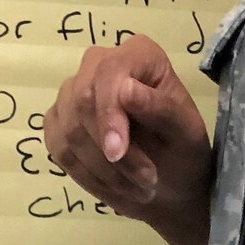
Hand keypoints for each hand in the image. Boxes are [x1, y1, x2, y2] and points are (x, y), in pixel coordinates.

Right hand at [42, 34, 214, 244]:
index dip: (108, 112)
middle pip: (82, 100)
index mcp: (138, 55)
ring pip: (70, 130)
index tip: (117, 153)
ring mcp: (73, 91)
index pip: (108, 71)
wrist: (170, 184)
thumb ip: (161, 109)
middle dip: (108, 151)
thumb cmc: (183, 151)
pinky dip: (86, 175)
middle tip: (145, 183)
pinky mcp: (58, 120)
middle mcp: (99, 64)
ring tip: (138, 190)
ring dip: (102, 170)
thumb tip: (125, 89)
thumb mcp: (186, 133)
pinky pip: (58, 148)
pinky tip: (114, 186)